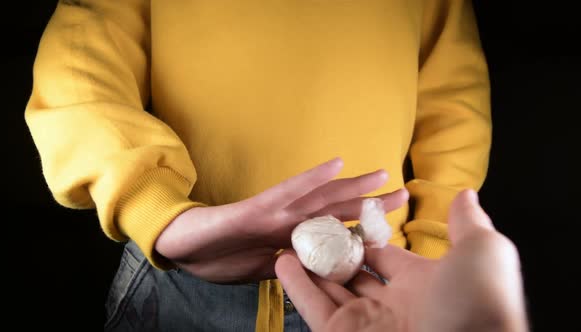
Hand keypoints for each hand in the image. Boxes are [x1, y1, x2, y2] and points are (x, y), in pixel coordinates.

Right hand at [155, 158, 408, 283]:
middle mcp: (287, 222)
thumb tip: (309, 267)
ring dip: (352, 187)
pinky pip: (287, 193)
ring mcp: (273, 214)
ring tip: (382, 175)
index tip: (391, 221)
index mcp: (290, 237)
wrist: (178, 247)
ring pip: (319, 198)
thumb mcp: (259, 267)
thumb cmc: (217, 255)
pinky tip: (335, 165)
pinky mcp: (254, 210)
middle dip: (369, 203)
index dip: (362, 223)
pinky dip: (311, 179)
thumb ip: (285, 263)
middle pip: (335, 210)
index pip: (332, 229)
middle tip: (402, 192)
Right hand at [276, 190, 528, 331]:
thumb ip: (467, 223)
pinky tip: (281, 262)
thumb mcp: (482, 253)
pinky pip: (314, 308)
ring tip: (287, 241)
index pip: (385, 256)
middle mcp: (391, 305)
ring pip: (329, 290)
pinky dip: (296, 287)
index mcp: (421, 283)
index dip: (364, 238)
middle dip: (331, 253)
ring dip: (308, 266)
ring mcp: (365, 324)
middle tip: (307, 230)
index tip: (344, 219)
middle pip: (352, 274)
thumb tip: (466, 193)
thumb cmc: (478, 302)